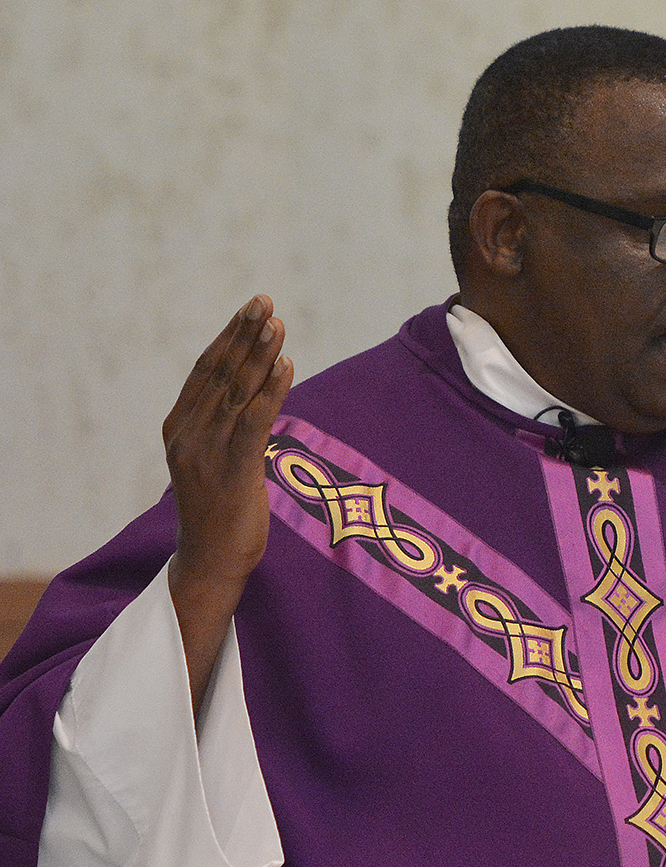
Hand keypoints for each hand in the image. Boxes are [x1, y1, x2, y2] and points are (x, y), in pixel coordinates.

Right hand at [162, 296, 293, 710]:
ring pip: (237, 392)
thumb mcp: (217, 460)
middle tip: (266, 303)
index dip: (229, 337)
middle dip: (245, 335)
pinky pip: (254, 424)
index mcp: (179, 428)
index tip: (252, 309)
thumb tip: (253, 392)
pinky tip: (286, 367)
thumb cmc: (220, 512)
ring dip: (260, 355)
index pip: (205, 371)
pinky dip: (270, 392)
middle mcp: (188, 435)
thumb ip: (226, 427)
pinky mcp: (232, 472)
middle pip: (220, 373)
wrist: (211, 563)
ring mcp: (207, 453)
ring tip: (278, 325)